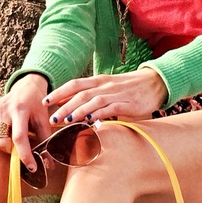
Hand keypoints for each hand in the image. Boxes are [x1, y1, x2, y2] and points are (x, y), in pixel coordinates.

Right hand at [0, 73, 51, 172]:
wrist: (25, 88)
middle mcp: (3, 108)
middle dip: (11, 150)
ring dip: (3, 144)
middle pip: (1, 142)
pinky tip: (4, 129)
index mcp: (20, 109)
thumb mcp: (43, 120)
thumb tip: (49, 165)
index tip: (32, 167)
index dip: (25, 155)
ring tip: (11, 136)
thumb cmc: (36, 106)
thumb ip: (45, 141)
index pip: (19, 137)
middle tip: (19, 146)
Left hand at [45, 68, 168, 124]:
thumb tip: (72, 108)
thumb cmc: (130, 88)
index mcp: (99, 81)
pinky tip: (89, 120)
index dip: (59, 92)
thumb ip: (92, 97)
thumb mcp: (109, 89)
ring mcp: (116, 93)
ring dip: (77, 110)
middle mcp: (105, 85)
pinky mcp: (127, 103)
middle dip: (63, 105)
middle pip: (79, 93)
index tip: (45, 101)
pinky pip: (110, 108)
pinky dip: (98, 114)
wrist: (156, 82)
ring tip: (65, 121)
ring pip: (92, 100)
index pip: (74, 84)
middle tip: (51, 118)